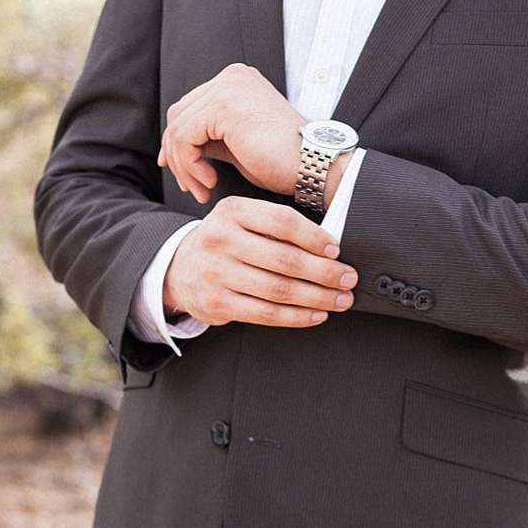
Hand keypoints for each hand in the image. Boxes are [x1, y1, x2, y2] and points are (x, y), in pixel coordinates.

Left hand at [159, 64, 305, 203]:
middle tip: (191, 186)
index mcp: (236, 80)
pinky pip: (184, 138)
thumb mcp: (237, 144)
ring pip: (177, 128)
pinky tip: (209, 181)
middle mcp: (231, 76)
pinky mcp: (223, 105)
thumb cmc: (282, 161)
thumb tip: (172, 148)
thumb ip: (208, 137)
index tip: (183, 173)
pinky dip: (189, 164)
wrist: (314, 164)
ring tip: (203, 188)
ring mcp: (227, 87)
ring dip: (184, 165)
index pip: (189, 108)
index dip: (176, 143)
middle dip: (178, 156)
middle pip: (178, 115)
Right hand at [164, 196, 357, 326]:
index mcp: (232, 211)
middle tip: (348, 278)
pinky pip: (266, 314)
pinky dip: (297, 316)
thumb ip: (276, 226)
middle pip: (285, 259)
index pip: (282, 221)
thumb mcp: (241, 219)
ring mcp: (216, 273)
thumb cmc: (225, 242)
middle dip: (325, 272)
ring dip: (318, 297)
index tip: (336, 250)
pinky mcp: (217, 303)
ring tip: (340, 299)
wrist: (180, 268)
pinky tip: (316, 314)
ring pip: (279, 290)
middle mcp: (221, 239)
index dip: (315, 237)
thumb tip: (329, 247)